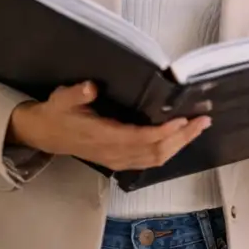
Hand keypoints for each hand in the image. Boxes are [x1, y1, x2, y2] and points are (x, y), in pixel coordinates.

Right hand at [6, 82, 211, 170]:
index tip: (182, 120)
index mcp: (101, 136)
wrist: (44, 135)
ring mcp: (117, 159)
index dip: (162, 132)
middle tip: (203, 121)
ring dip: (180, 144)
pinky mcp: (119, 160)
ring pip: (155, 158)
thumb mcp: (61, 99)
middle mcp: (113, 152)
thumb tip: (91, 88)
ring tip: (199, 127)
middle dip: (181, 137)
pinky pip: (149, 161)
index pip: (138, 138)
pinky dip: (169, 150)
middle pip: (155, 151)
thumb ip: (76, 94)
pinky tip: (181, 138)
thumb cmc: (57, 113)